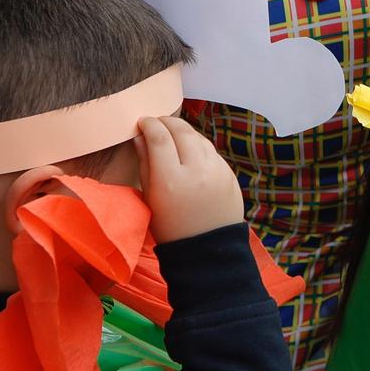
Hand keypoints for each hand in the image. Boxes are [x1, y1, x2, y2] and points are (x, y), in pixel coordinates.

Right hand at [136, 115, 243, 242]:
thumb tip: (140, 136)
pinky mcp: (229, 174)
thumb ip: (144, 164)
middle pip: (182, 130)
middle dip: (167, 121)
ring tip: (172, 134)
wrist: (207, 249)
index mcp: (170, 180)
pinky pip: (211, 151)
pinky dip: (198, 145)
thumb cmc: (171, 227)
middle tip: (157, 122)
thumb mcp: (150, 198)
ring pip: (198, 137)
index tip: (143, 122)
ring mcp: (216, 171)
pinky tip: (190, 150)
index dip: (149, 124)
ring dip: (184, 131)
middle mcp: (196, 171)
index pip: (159, 137)